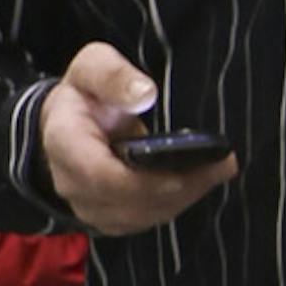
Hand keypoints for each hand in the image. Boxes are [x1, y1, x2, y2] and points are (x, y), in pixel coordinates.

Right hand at [38, 43, 237, 232]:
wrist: (67, 125)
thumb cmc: (83, 94)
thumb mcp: (91, 67)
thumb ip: (113, 76)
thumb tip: (144, 94)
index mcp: (64, 143)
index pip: (99, 175)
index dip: (141, 180)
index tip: (181, 170)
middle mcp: (72, 184)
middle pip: (127, 201)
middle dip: (178, 187)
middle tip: (222, 163)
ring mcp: (90, 207)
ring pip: (142, 215)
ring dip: (185, 196)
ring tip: (220, 169)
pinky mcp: (110, 218)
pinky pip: (147, 218)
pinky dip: (177, 202)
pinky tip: (203, 180)